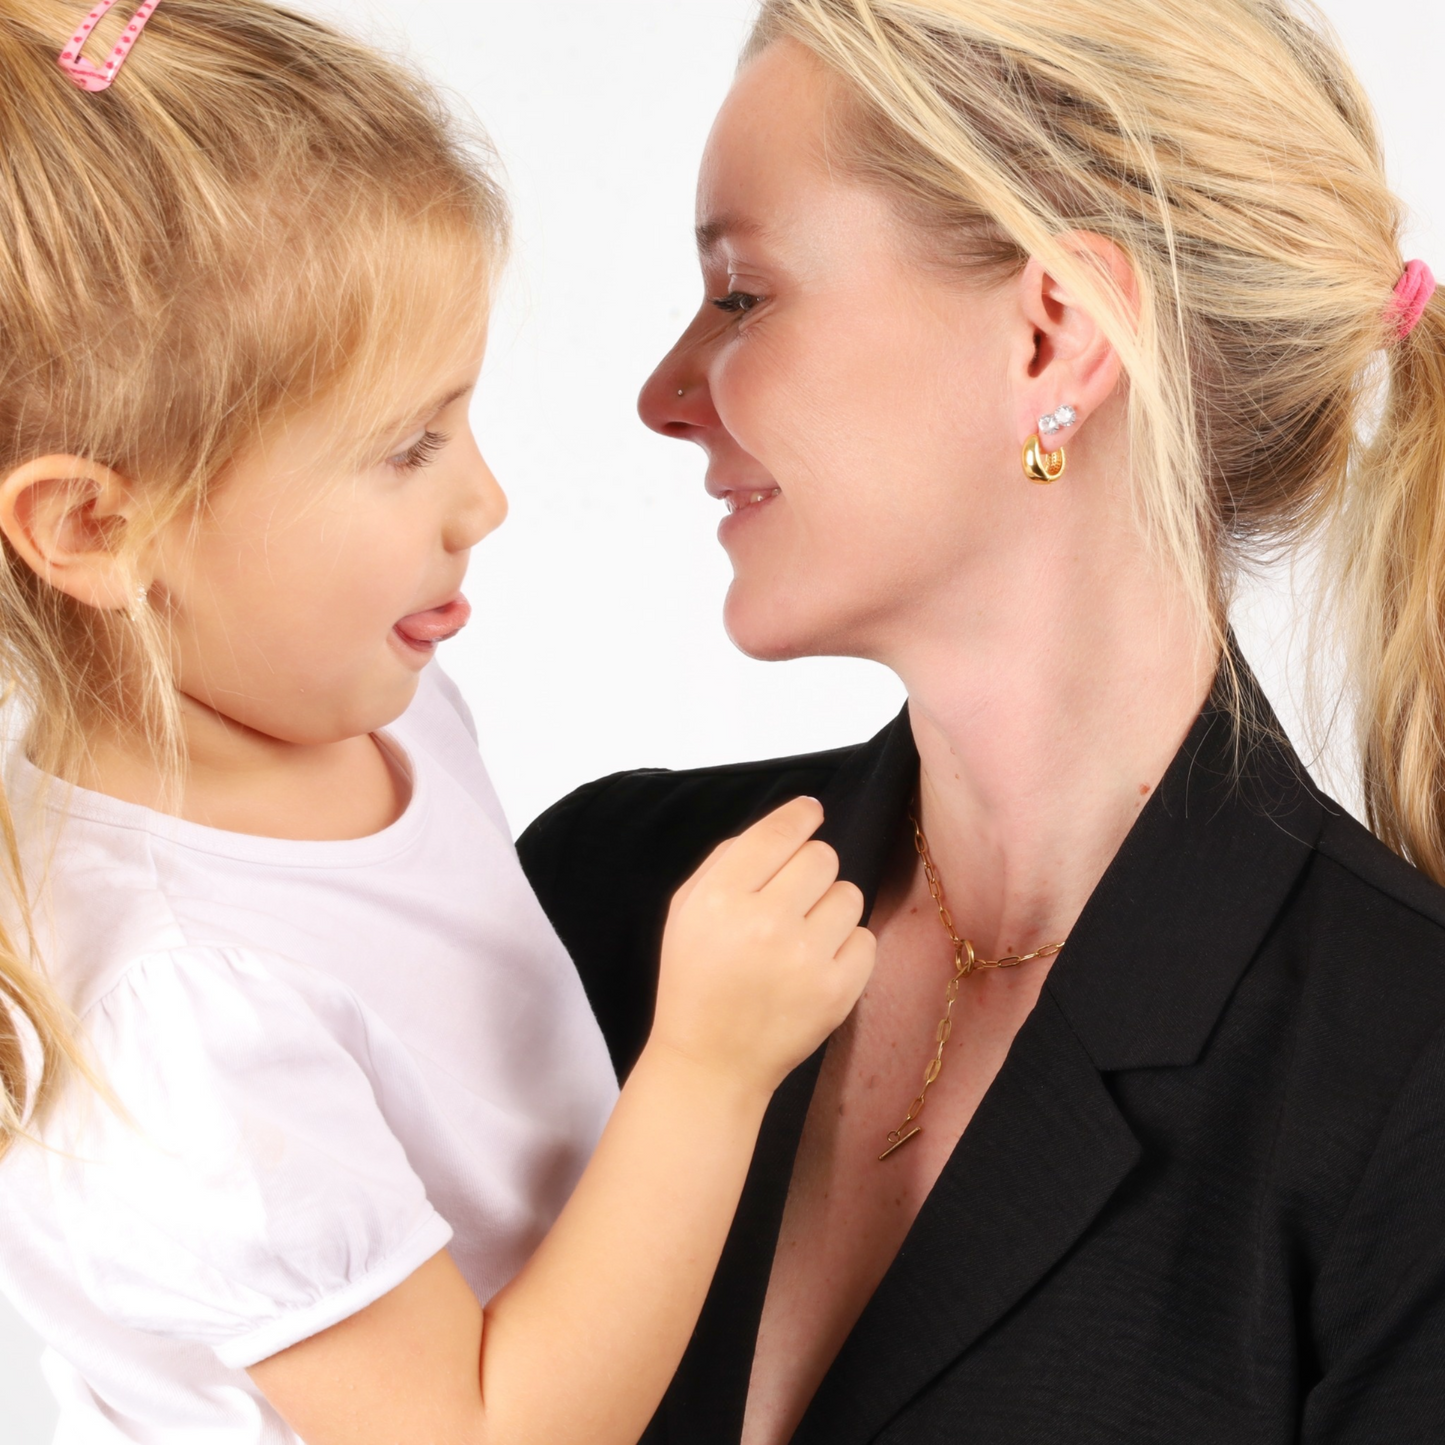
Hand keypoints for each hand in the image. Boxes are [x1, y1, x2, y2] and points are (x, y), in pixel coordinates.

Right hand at [651, 797, 875, 1095]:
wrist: (711, 1062)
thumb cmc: (696, 981)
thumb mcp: (686, 910)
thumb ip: (728, 859)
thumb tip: (789, 823)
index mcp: (720, 897)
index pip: (778, 833)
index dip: (800, 816)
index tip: (810, 813)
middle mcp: (764, 922)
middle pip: (822, 857)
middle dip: (810, 870)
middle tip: (793, 898)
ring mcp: (804, 958)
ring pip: (849, 893)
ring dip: (830, 907)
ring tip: (803, 936)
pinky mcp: (837, 991)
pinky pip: (866, 938)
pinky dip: (846, 947)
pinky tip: (817, 964)